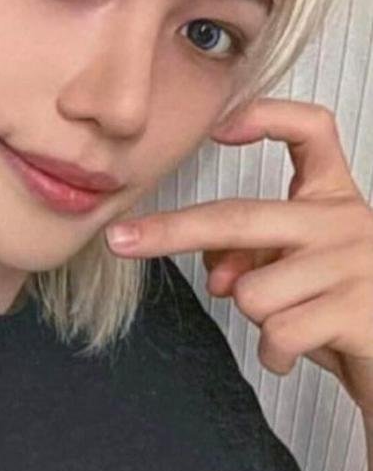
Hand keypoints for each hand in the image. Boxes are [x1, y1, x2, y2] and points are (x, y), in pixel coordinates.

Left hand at [105, 98, 372, 419]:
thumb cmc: (344, 314)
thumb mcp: (297, 275)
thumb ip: (253, 256)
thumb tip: (215, 273)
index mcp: (333, 199)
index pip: (312, 131)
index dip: (266, 117)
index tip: (220, 126)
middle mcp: (346, 221)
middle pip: (239, 217)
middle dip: (170, 232)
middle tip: (121, 241)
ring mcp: (355, 263)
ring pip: (251, 291)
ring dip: (258, 320)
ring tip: (293, 325)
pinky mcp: (358, 310)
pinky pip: (278, 331)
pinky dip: (275, 354)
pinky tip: (294, 353)